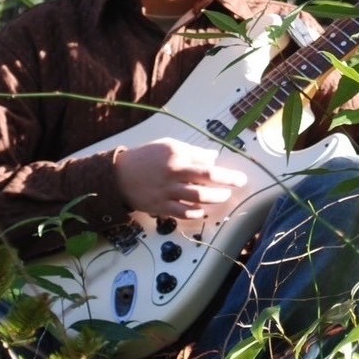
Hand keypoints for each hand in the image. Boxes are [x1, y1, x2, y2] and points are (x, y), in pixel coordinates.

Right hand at [113, 137, 247, 218]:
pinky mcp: (161, 207)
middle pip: (207, 180)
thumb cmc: (147, 157)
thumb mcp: (169, 146)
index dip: (225, 171)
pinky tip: (203, 210)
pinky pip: (183, 212)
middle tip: (238, 185)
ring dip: (215, 198)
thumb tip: (214, 157)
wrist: (120, 175)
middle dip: (227, 183)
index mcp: (176, 155)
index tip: (238, 176)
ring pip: (198, 197)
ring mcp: (167, 191)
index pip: (207, 163)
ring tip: (223, 196)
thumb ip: (192, 152)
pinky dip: (196, 212)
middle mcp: (173, 173)